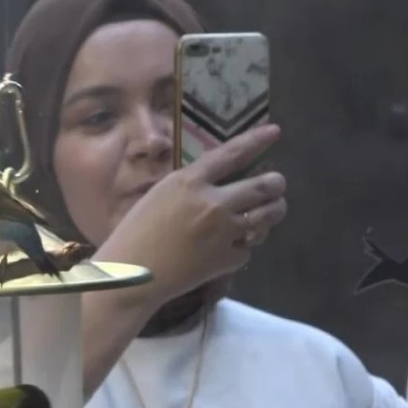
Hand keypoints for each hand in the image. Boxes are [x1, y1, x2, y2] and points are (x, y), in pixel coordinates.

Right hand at [97, 124, 286, 306]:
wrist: (131, 276)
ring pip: (269, 215)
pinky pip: (249, 246)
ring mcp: (224, 232)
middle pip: (263, 185)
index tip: (274, 131)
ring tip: (270, 210)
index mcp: (189, 182)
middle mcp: (213, 203)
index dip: (256, 140)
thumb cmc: (134, 233)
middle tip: (276, 184)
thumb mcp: (158, 196)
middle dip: (276, 183)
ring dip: (274, 209)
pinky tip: (232, 246)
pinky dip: (244, 245)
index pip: (232, 153)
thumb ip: (190, 186)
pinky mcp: (229, 259)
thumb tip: (220, 182)